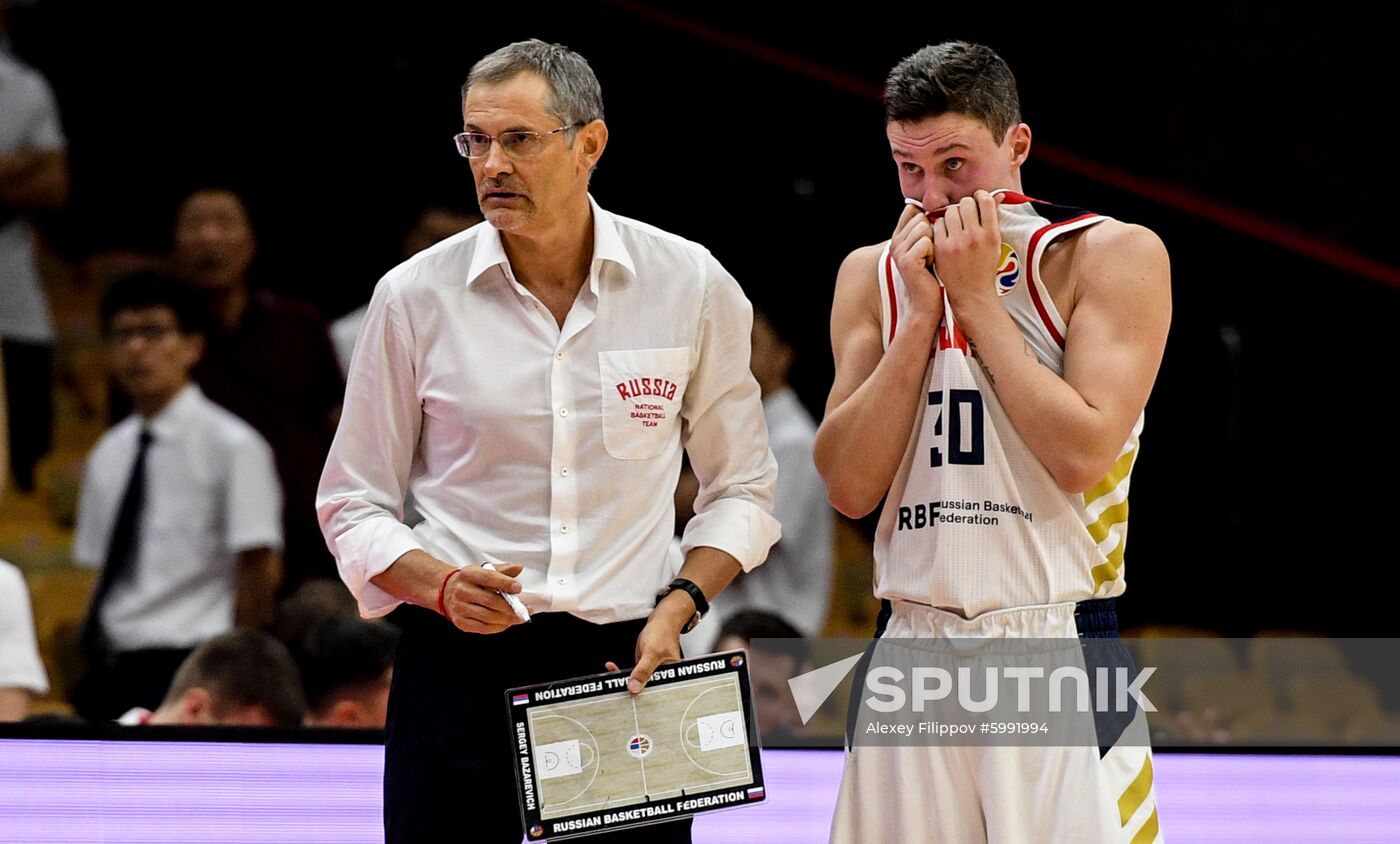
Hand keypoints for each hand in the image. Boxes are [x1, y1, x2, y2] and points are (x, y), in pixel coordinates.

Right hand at [441, 562, 526, 634]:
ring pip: (488, 616)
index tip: (519, 588)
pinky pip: (483, 628)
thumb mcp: (483, 571)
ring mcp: (460, 608)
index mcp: (469, 574)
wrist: (446, 592)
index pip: (488, 578)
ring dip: (507, 619)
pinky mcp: (461, 622)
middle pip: (490, 601)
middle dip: (511, 607)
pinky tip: (507, 623)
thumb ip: (502, 570)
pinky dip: (498, 627)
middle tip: (526, 609)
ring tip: (520, 617)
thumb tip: (519, 568)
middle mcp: (462, 591)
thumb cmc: (470, 582)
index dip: (505, 583)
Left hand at [605, 594, 689, 693]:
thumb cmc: (663, 633)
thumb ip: (643, 671)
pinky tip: (612, 667)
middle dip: (627, 686)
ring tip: (612, 671)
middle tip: (613, 681)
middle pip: (643, 689)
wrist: (661, 621)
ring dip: (621, 678)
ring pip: (635, 682)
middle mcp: (661, 677)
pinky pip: (631, 674)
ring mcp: (651, 672)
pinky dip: (620, 671)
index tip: (624, 691)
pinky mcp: (643, 668)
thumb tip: (634, 687)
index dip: (638, 694)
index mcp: (669, 676)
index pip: (653, 691)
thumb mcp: (652, 652)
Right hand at [891, 202, 940, 318]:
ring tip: (931, 260)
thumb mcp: (929, 246)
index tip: (930, 241)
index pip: (912, 212)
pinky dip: (934, 253)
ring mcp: (898, 252)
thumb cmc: (934, 273)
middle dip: (933, 234)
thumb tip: (931, 206)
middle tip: (931, 255)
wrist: (929, 301)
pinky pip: (926, 241)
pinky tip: (930, 266)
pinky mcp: (906, 261)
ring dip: (934, 243)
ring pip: (923, 228)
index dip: (928, 222)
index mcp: (898, 237)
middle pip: (920, 219)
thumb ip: (926, 226)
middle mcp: (895, 243)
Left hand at [930, 190, 1004, 308]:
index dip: (980, 196)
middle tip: (965, 215)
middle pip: (966, 203)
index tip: (977, 200)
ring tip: (955, 226)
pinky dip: (941, 227)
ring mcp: (957, 243)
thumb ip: (993, 219)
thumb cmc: (985, 268)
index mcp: (991, 234)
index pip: (985, 200)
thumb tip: (998, 195)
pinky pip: (938, 224)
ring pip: (950, 211)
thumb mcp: (995, 244)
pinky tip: (946, 235)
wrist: (971, 294)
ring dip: (952, 215)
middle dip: (965, 206)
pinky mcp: (941, 249)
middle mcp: (974, 237)